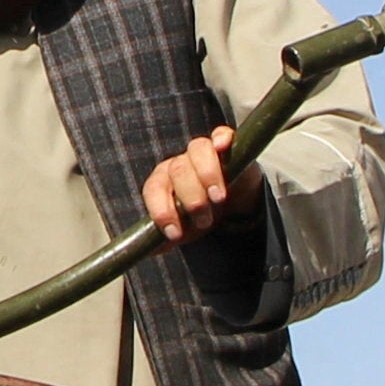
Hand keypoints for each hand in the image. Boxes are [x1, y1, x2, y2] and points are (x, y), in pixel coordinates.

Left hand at [139, 130, 259, 243]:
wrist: (234, 201)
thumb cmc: (202, 213)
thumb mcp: (185, 229)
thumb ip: (166, 239)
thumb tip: (151, 251)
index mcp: (163, 181)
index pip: (153, 188)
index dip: (161, 210)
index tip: (175, 233)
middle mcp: (179, 163)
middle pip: (178, 170)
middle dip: (191, 199)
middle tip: (205, 221)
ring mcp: (202, 151)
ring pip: (198, 149)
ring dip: (207, 174)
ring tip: (219, 198)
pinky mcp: (226, 145)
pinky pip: (221, 133)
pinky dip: (221, 138)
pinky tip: (223, 147)